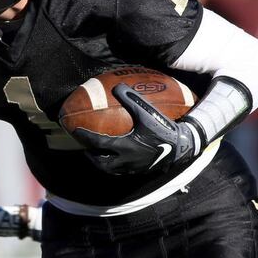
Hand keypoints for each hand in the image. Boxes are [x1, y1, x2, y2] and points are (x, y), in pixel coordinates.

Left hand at [71, 83, 200, 174]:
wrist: (183, 147)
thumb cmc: (165, 129)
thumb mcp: (148, 112)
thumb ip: (132, 99)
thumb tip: (117, 86)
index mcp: (124, 146)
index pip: (97, 143)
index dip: (84, 136)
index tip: (74, 130)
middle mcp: (126, 160)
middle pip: (101, 162)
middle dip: (90, 155)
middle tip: (84, 147)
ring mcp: (133, 168)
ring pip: (111, 169)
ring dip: (101, 162)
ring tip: (98, 154)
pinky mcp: (141, 171)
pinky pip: (122, 171)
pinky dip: (115, 165)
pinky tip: (117, 157)